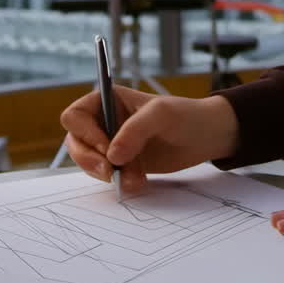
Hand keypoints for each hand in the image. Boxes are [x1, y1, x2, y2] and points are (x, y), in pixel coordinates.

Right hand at [60, 85, 238, 193]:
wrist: (208, 137)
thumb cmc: (186, 115)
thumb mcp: (161, 114)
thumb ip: (135, 130)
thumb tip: (112, 155)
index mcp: (108, 100)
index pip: (75, 115)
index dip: (84, 133)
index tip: (105, 147)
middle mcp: (105, 121)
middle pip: (76, 142)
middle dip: (90, 159)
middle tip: (110, 172)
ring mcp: (113, 144)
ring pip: (90, 163)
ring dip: (108, 174)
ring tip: (135, 177)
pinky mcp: (123, 163)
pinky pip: (109, 176)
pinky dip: (121, 182)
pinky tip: (140, 181)